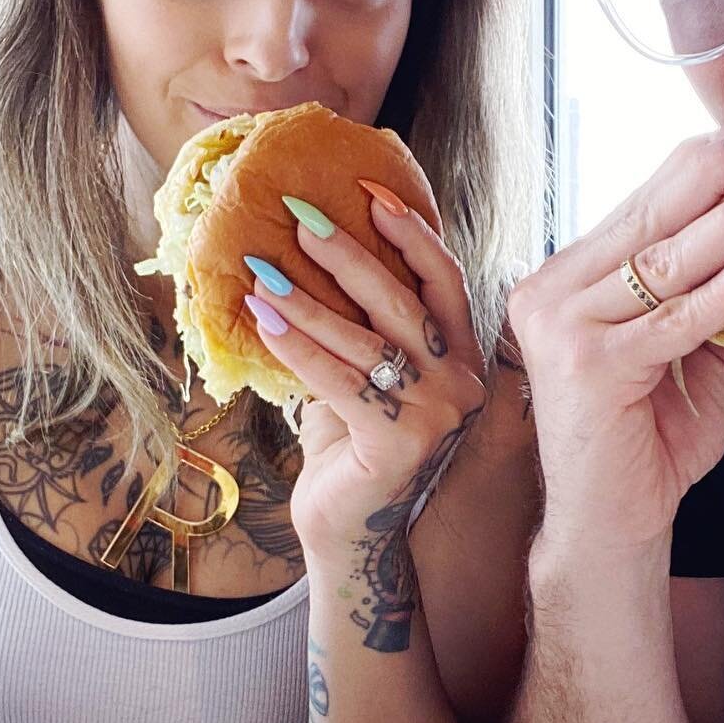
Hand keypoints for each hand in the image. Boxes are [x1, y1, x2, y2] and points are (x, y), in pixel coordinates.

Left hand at [244, 192, 486, 556]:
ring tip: (262, 270)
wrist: (345, 530)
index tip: (367, 192)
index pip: (445, 281)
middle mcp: (461, 384)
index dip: (411, 233)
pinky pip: (341, 381)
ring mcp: (437, 416)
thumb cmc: (348, 446)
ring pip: (367, 340)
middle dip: (350, 254)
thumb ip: (362, 325)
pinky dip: (298, 346)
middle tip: (302, 218)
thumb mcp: (364, 373)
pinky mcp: (400, 443)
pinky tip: (262, 320)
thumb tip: (311, 252)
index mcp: (461, 358)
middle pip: (405, 301)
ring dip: (308, 300)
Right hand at [509, 124, 723, 550]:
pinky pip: (672, 317)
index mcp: (571, 279)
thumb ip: (721, 300)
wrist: (611, 523)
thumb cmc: (649, 442)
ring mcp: (562, 325)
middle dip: (718, 175)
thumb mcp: (694, 355)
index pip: (640, 204)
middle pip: (648, 215)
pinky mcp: (587, 364)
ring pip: (663, 260)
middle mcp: (553, 291)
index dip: (700, 168)